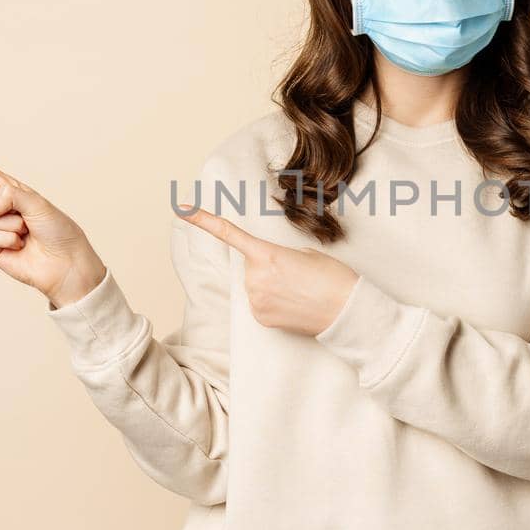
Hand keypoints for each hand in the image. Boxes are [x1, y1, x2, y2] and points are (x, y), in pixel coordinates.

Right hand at [0, 132, 106, 308]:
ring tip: (26, 233)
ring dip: (10, 224)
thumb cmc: (58, 230)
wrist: (66, 262)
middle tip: (25, 216)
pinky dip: (6, 240)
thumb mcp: (37, 202)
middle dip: (3, 202)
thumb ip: (9, 195)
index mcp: (11, 190)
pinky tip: (20, 246)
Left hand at [177, 203, 357, 335]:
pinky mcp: (260, 319)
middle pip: (252, 267)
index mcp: (267, 254)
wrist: (347, 311)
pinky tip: (294, 305)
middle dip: (268, 268)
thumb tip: (268, 270)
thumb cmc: (333, 278)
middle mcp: (255, 278)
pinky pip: (260, 305)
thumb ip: (278, 256)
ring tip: (299, 292)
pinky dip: (273, 303)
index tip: (183, 210)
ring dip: (272, 287)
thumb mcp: (306, 254)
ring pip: (255, 287)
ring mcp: (256, 301)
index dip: (204, 221)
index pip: (229, 234)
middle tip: (297, 276)